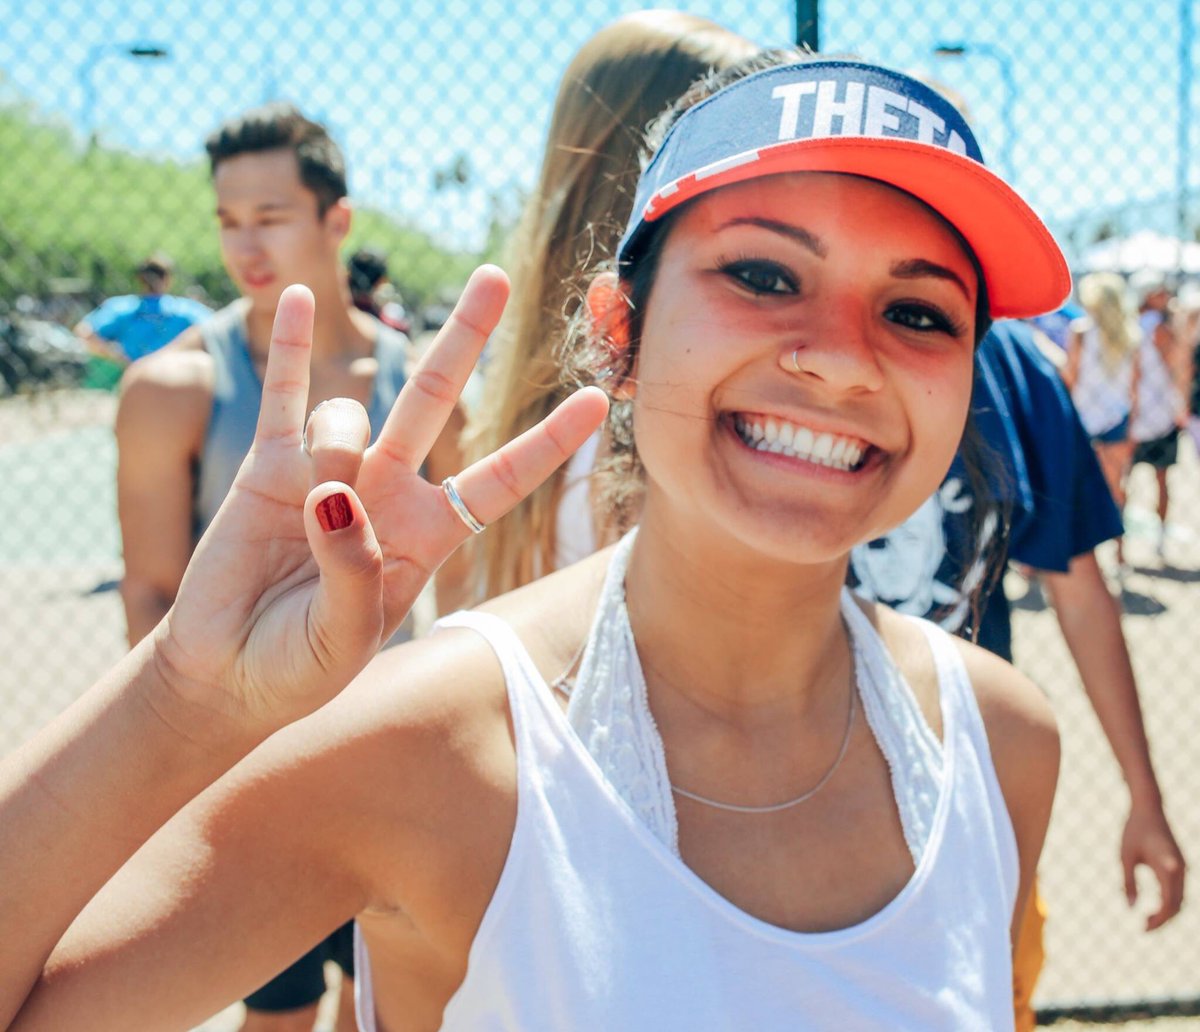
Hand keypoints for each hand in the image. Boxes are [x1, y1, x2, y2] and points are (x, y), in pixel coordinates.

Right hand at [153, 266, 607, 736]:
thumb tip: (335, 493)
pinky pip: (282, 395)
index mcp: (426, 536)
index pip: (498, 481)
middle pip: (434, 400)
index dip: (544, 443)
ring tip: (308, 512)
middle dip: (465, 337)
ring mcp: (330, 470)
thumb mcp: (345, 638)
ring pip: (350, 415)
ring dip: (335, 447)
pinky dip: (286, 348)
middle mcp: (386, 492)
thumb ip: (355, 571)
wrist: (229, 674)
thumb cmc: (301, 666)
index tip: (594, 401)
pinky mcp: (270, 466)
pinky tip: (294, 296)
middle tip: (495, 275)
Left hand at [1121, 799, 1185, 929]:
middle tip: (1143, 928)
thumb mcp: (1125, 857)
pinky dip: (1169, 902)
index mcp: (1168, 868)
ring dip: (1166, 912)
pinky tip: (1154, 906)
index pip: (1168, 904)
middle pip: (1178, 906)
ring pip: (1181, 899)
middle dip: (1162, 920)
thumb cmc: (1134, 831)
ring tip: (1146, 919)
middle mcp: (1180, 870)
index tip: (1142, 929)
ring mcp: (1183, 867)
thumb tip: (1131, 908)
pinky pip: (1179, 890)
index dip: (1158, 921)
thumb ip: (1128, 883)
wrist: (1149, 808)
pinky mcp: (1181, 865)